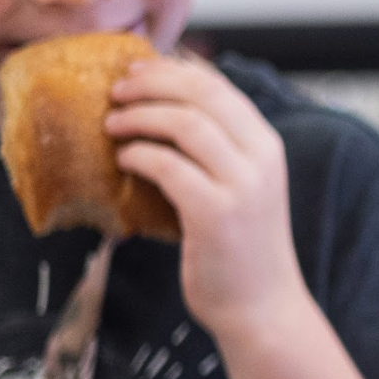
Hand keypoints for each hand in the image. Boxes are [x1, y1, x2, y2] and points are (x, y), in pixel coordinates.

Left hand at [106, 55, 309, 343]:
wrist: (261, 308)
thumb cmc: (239, 249)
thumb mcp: (241, 187)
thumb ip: (217, 151)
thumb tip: (163, 110)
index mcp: (267, 145)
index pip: (218, 85)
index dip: (172, 70)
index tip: (136, 70)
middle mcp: (261, 158)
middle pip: (201, 94)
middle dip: (151, 84)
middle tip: (115, 91)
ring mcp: (242, 185)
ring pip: (185, 123)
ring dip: (140, 116)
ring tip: (111, 124)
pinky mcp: (216, 214)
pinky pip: (168, 166)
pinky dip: (140, 155)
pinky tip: (124, 159)